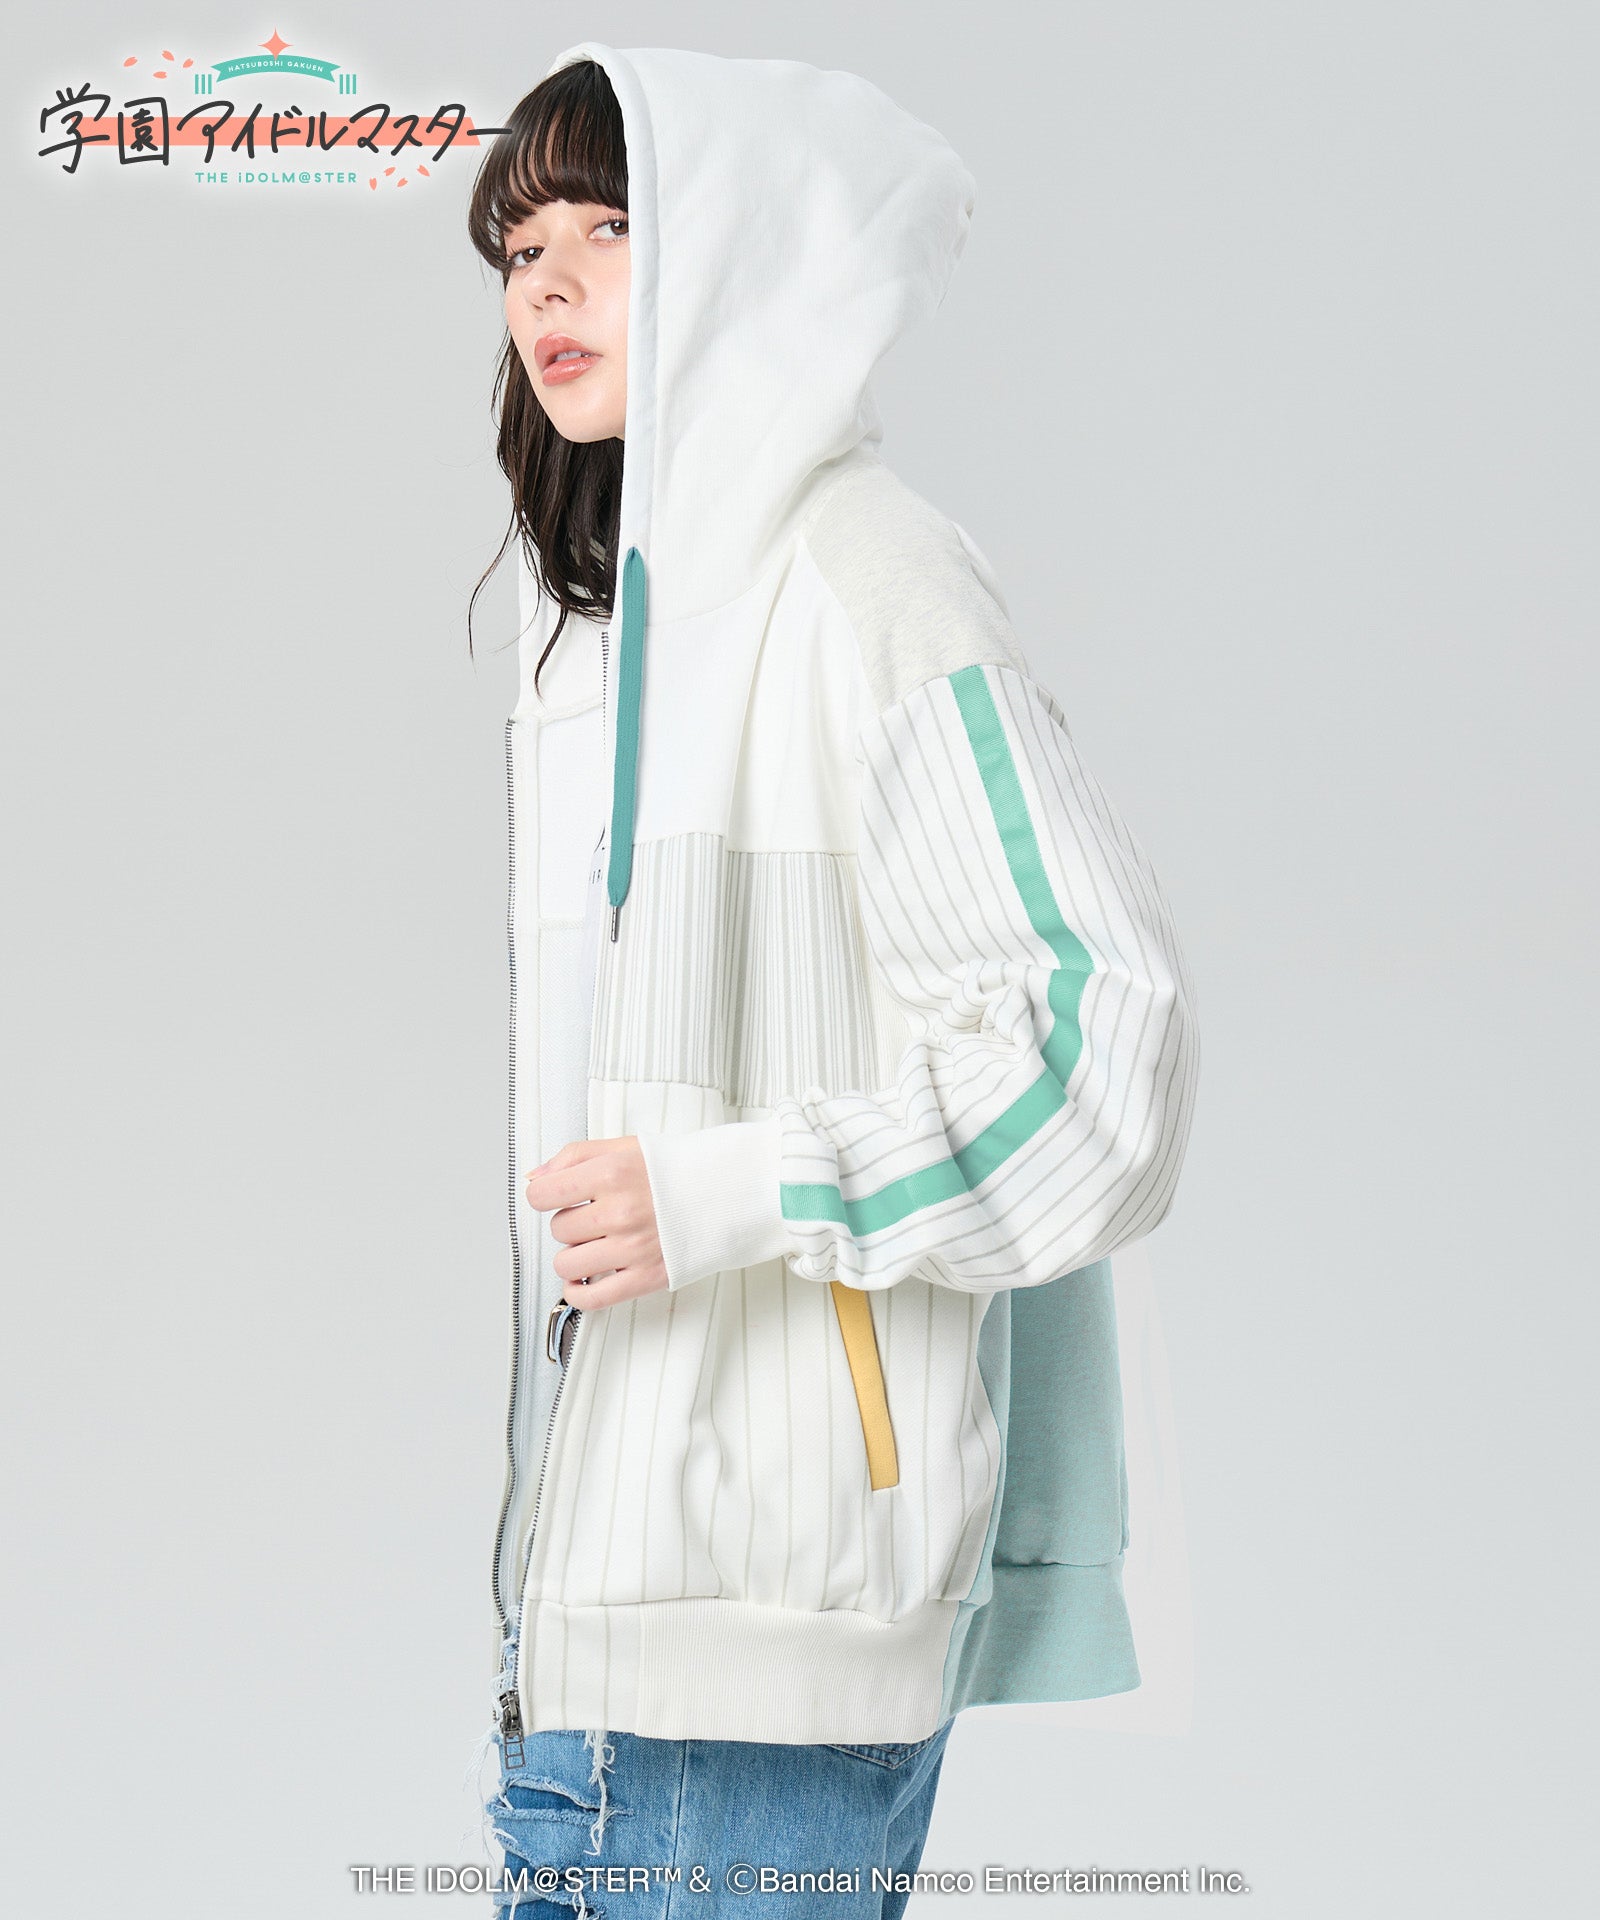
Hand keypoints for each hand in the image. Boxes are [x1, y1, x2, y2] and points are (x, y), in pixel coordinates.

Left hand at [524, 1136, 667, 1308]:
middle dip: (570, 1223)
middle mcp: (620, 1212)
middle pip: (558, 1229)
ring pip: (567, 1264)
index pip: (542, 1194)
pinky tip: (583, 1281)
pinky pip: (592, 1298)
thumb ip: (573, 1156)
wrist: (725, 1192)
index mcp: (611, 1174)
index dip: (544, 1195)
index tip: (555, 1197)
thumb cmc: (675, 1170)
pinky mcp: (645, 1277)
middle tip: (593, 1216)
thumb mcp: (624, 1147)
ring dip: (574, 1256)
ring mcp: (632, 1248)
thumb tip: (535, 1177)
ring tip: (593, 1244)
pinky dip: (577, 1294)